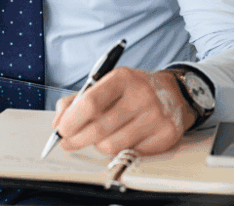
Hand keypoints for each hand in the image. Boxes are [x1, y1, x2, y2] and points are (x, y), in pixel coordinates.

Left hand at [52, 68, 195, 155]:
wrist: (175, 93)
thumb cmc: (133, 90)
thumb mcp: (108, 84)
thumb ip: (79, 100)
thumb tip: (58, 123)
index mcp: (123, 78)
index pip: (90, 103)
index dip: (71, 121)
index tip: (61, 130)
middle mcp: (142, 96)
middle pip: (99, 129)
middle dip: (77, 139)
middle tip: (69, 142)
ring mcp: (156, 117)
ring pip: (111, 146)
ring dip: (99, 145)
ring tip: (102, 136)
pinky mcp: (166, 135)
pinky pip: (130, 154)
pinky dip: (121, 150)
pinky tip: (125, 137)